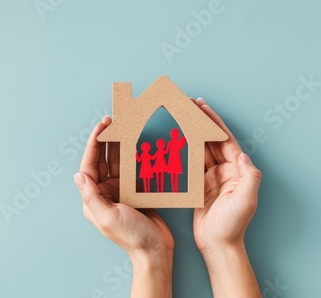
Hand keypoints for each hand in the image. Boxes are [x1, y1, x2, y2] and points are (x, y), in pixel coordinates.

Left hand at [74, 116, 172, 296]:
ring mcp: (119, 191)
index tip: (101, 126)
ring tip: (124, 126)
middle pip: (103, 160)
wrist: (156, 250)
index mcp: (93, 198)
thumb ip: (91, 196)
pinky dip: (134, 156)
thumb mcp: (108, 217)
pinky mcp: (134, 191)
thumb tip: (77, 175)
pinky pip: (131, 169)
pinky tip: (136, 143)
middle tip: (113, 120)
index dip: (94, 144)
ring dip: (120, 145)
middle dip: (106, 139)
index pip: (90, 165)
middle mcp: (104, 192)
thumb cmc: (131, 236)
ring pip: (117, 162)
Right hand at [192, 98, 261, 250]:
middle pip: (212, 139)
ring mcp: (212, 177)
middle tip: (188, 105)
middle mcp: (226, 170)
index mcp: (237, 170)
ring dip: (193, 133)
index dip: (213, 122)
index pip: (224, 139)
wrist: (218, 244)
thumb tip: (243, 154)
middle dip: (201, 122)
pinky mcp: (201, 185)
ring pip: (201, 148)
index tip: (202, 107)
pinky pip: (192, 162)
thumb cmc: (233, 225)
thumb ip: (249, 176)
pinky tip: (178, 142)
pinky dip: (185, 150)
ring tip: (182, 118)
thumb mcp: (246, 200)